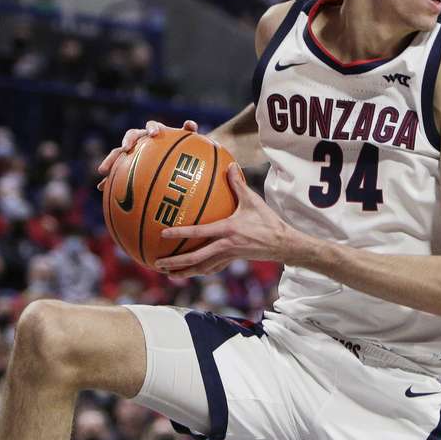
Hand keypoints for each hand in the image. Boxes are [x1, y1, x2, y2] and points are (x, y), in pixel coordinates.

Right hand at [96, 119, 197, 190]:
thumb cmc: (181, 148)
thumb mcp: (188, 141)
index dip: (152, 128)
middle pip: (130, 137)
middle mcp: (141, 140)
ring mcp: (132, 153)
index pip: (152, 126)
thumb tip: (190, 124)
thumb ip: (188, 131)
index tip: (154, 135)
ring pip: (118, 154)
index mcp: (155, 132)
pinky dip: (109, 179)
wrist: (174, 157)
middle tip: (126, 148)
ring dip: (110, 160)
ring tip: (103, 171)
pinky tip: (101, 188)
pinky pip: (116, 172)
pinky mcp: (127, 166)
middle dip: (126, 142)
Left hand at [154, 164, 298, 275]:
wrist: (282, 243)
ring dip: (185, 272)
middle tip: (158, 264)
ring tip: (169, 274)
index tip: (162, 234)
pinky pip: (213, 268)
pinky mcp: (233, 260)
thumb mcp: (253, 201)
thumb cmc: (268, 221)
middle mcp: (225, 246)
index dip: (180, 233)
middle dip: (175, 263)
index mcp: (227, 230)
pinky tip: (192, 271)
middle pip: (196, 258)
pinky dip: (200, 270)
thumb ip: (239, 184)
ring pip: (202, 268)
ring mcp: (228, 255)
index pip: (198, 232)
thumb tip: (229, 165)